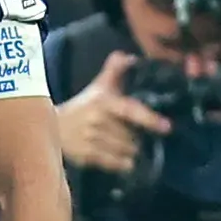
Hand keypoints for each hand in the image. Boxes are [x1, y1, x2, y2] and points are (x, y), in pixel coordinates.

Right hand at [52, 51, 167, 173]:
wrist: (53, 126)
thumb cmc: (83, 105)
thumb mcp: (98, 86)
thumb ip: (115, 70)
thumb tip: (131, 57)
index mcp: (104, 101)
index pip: (131, 110)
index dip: (149, 119)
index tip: (167, 127)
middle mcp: (98, 120)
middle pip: (132, 136)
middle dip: (136, 138)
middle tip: (130, 134)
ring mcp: (91, 139)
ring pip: (125, 150)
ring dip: (130, 151)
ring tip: (124, 145)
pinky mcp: (86, 155)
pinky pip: (114, 163)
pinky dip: (122, 163)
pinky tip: (123, 160)